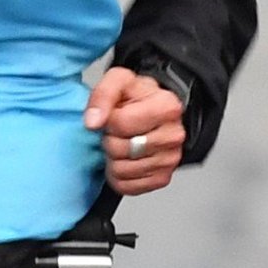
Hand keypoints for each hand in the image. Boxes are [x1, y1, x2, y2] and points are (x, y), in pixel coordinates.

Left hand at [84, 67, 185, 195]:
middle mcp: (174, 135)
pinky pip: (126, 186)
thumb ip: (102, 95)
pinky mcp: (162, 179)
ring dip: (112, 158)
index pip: (121, 123)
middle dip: (110, 139)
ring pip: (122, 170)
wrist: (155, 112)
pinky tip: (124, 160)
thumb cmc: (137, 98)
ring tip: (122, 143)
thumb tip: (93, 121)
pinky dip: (118, 175)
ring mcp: (170, 160)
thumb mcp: (118, 81)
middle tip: (117, 131)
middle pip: (120, 148)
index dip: (109, 120)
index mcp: (167, 107)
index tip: (115, 114)